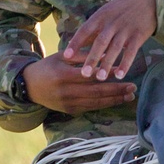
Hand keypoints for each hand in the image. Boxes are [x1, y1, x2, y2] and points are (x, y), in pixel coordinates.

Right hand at [22, 53, 137, 113]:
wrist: (30, 86)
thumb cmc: (48, 67)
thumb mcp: (62, 56)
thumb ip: (82, 56)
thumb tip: (106, 53)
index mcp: (63, 74)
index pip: (90, 75)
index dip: (107, 75)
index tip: (122, 72)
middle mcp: (66, 91)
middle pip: (96, 92)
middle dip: (116, 91)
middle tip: (132, 88)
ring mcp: (67, 103)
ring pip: (95, 103)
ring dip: (114, 100)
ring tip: (129, 96)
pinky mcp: (69, 110)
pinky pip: (90, 108)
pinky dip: (104, 105)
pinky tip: (116, 101)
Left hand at [62, 0, 156, 81]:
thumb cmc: (123, 8)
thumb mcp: (106, 12)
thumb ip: (93, 28)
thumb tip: (77, 43)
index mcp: (101, 16)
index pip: (85, 30)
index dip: (76, 43)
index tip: (66, 56)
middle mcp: (112, 23)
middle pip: (100, 42)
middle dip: (91, 58)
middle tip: (83, 74)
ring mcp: (126, 29)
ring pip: (114, 48)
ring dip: (107, 64)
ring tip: (99, 78)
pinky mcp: (138, 35)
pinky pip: (131, 52)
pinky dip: (125, 64)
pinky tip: (119, 75)